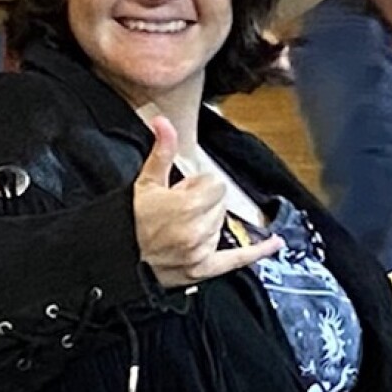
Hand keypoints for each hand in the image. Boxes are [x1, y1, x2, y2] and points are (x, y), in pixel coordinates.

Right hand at [133, 115, 283, 288]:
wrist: (118, 257)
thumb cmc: (130, 221)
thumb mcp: (145, 183)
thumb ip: (162, 152)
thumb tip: (164, 123)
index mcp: (187, 206)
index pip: (215, 183)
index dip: (198, 185)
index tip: (181, 192)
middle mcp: (197, 229)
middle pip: (220, 203)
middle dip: (202, 203)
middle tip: (177, 211)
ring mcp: (202, 250)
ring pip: (222, 225)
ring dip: (208, 222)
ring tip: (180, 227)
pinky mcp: (204, 268)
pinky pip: (238, 259)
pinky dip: (258, 251)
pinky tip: (274, 243)